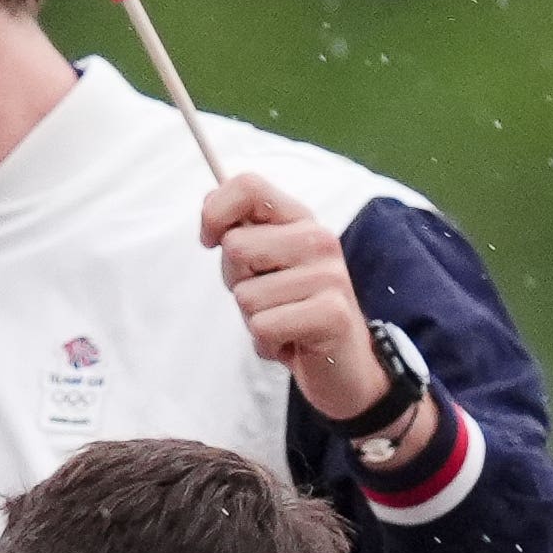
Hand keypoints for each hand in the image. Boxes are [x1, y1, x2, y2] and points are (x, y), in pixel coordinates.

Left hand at [199, 173, 388, 420]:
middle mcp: (319, 239)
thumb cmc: (293, 311)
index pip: (248, 186)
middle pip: (236, 246)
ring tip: (284, 322)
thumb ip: (241, 235)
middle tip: (268, 299)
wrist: (343, 366)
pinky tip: (292, 342)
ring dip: (254, 319)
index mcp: (300, 220)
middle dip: (236, 282)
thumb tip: (210, 213)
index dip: (214, 212)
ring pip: (246, 294)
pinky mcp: (331, 314)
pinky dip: (267, 343)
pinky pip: (263, 326)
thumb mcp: (264, 267)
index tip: (209, 240)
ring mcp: (329, 275)